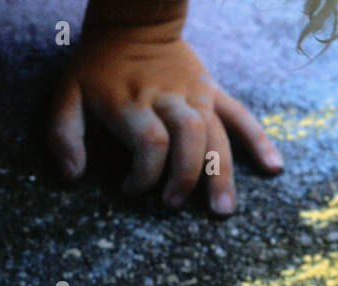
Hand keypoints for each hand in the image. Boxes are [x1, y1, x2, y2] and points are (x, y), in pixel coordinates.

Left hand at [49, 12, 282, 214]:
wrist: (133, 23)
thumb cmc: (96, 69)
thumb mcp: (67, 95)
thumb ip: (64, 136)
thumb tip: (71, 178)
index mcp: (132, 102)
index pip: (149, 143)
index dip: (142, 174)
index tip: (128, 190)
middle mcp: (168, 100)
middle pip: (188, 139)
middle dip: (184, 177)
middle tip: (173, 205)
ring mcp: (195, 96)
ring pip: (216, 134)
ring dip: (221, 174)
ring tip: (222, 210)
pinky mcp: (212, 93)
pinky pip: (240, 116)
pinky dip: (259, 141)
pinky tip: (274, 168)